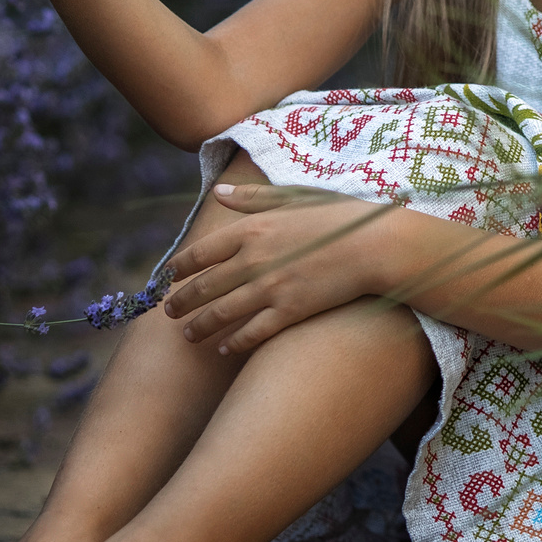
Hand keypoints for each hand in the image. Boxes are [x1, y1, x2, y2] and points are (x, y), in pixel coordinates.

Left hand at [163, 183, 397, 355]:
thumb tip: (219, 193)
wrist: (375, 244)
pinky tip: (224, 348)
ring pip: (222, 312)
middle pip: (205, 286)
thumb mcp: (294, 196)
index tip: (167, 277)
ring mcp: (270, 287)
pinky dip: (234, 342)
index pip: (202, 252)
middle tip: (168, 313)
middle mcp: (254, 259)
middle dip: (181, 301)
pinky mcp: (290, 311)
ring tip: (187, 336)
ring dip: (200, 326)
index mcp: (252, 228)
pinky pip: (252, 332)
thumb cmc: (338, 215)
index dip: (179, 268)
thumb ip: (253, 197)